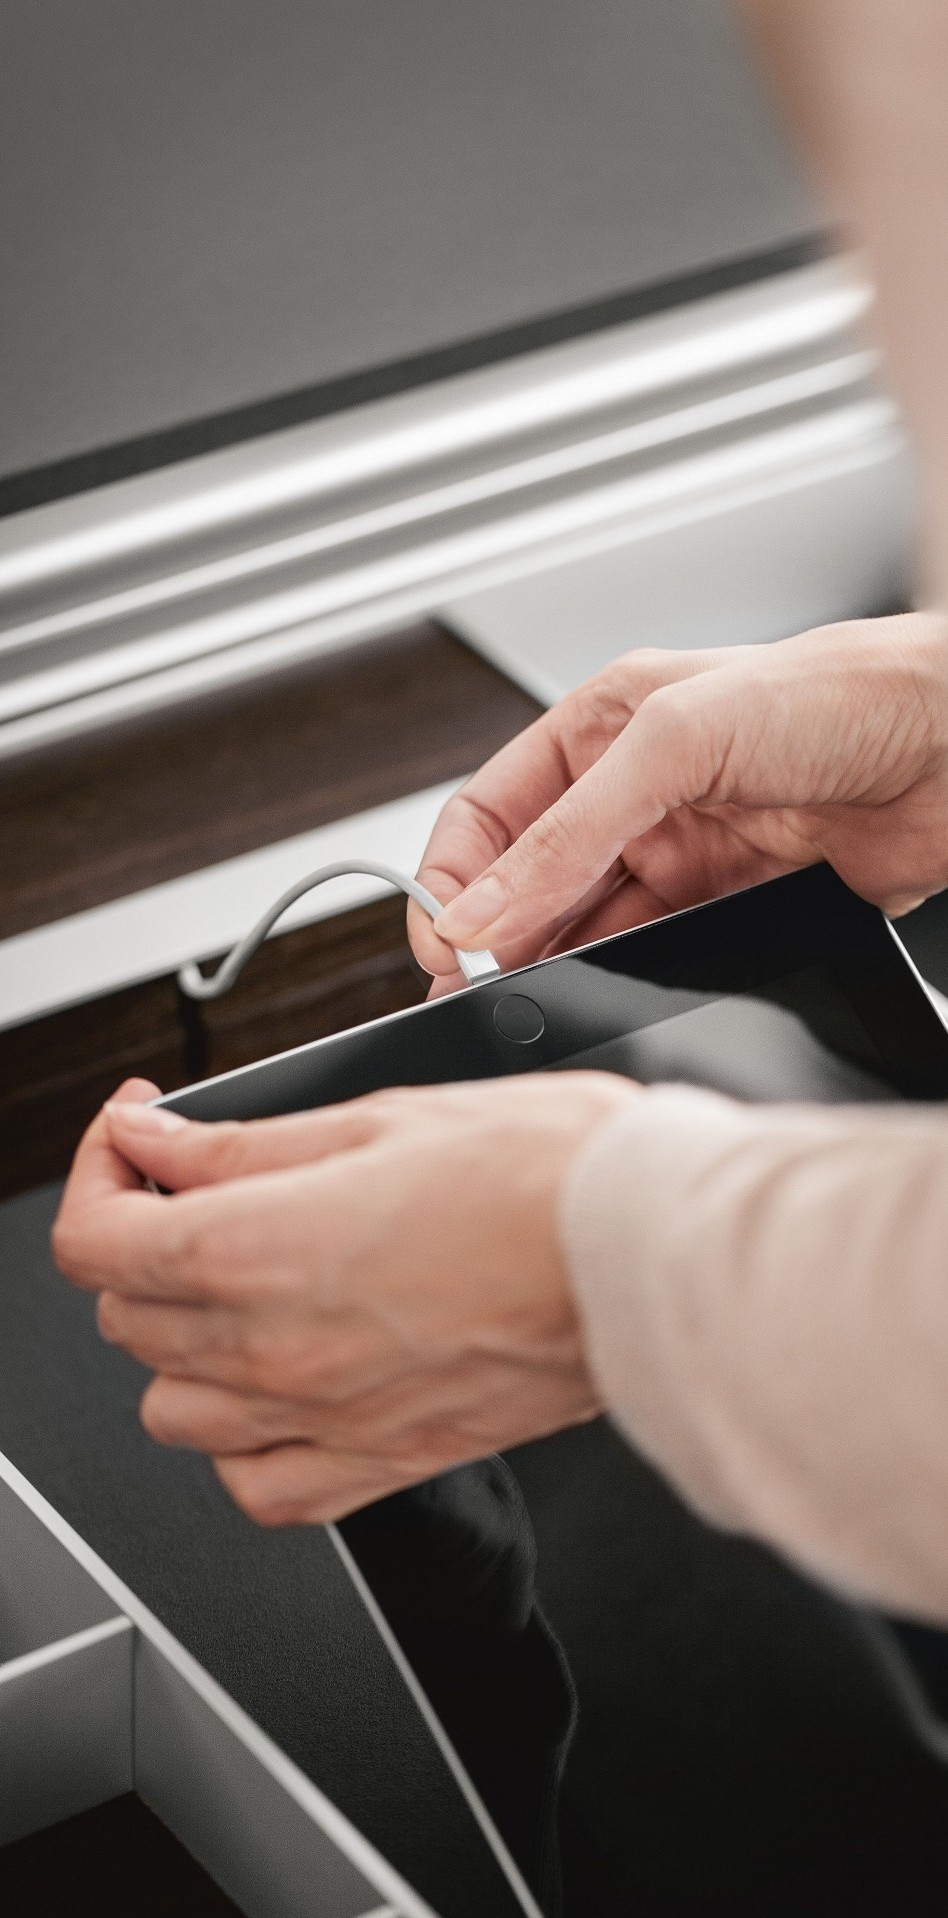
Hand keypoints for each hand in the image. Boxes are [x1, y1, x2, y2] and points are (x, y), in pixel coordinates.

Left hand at [52, 1073, 631, 1524]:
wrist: (654, 1254)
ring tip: (236, 1284)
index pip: (93, 1240)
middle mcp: (276, 1349)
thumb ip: (243, 1142)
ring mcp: (328, 1417)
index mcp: (261, 1249)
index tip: (137, 1141)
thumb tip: (153, 1139)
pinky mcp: (388, 1460)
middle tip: (200, 1186)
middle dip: (142, 1239)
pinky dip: (244, 1443)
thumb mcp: (380, 1113)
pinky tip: (277, 1387)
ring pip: (172, 1409)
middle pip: (124, 1317)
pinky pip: (261, 1486)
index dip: (99, 1172)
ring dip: (179, 1343)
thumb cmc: (549, 1171)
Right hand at [411, 612, 947, 987]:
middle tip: (477, 990)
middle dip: (497, 935)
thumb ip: (568, 835)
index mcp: (603, 728)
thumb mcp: (676, 742)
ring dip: (556, 963)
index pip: (491, 814)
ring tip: (534, 998)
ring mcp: (684, 852)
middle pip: (530, 879)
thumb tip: (482, 910)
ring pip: (587, 924)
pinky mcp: (733, 902)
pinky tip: (609, 992)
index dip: (454, 878)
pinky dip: (624, 979)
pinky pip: (654, 954)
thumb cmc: (839, 694)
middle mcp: (635, 791)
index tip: (445, 941)